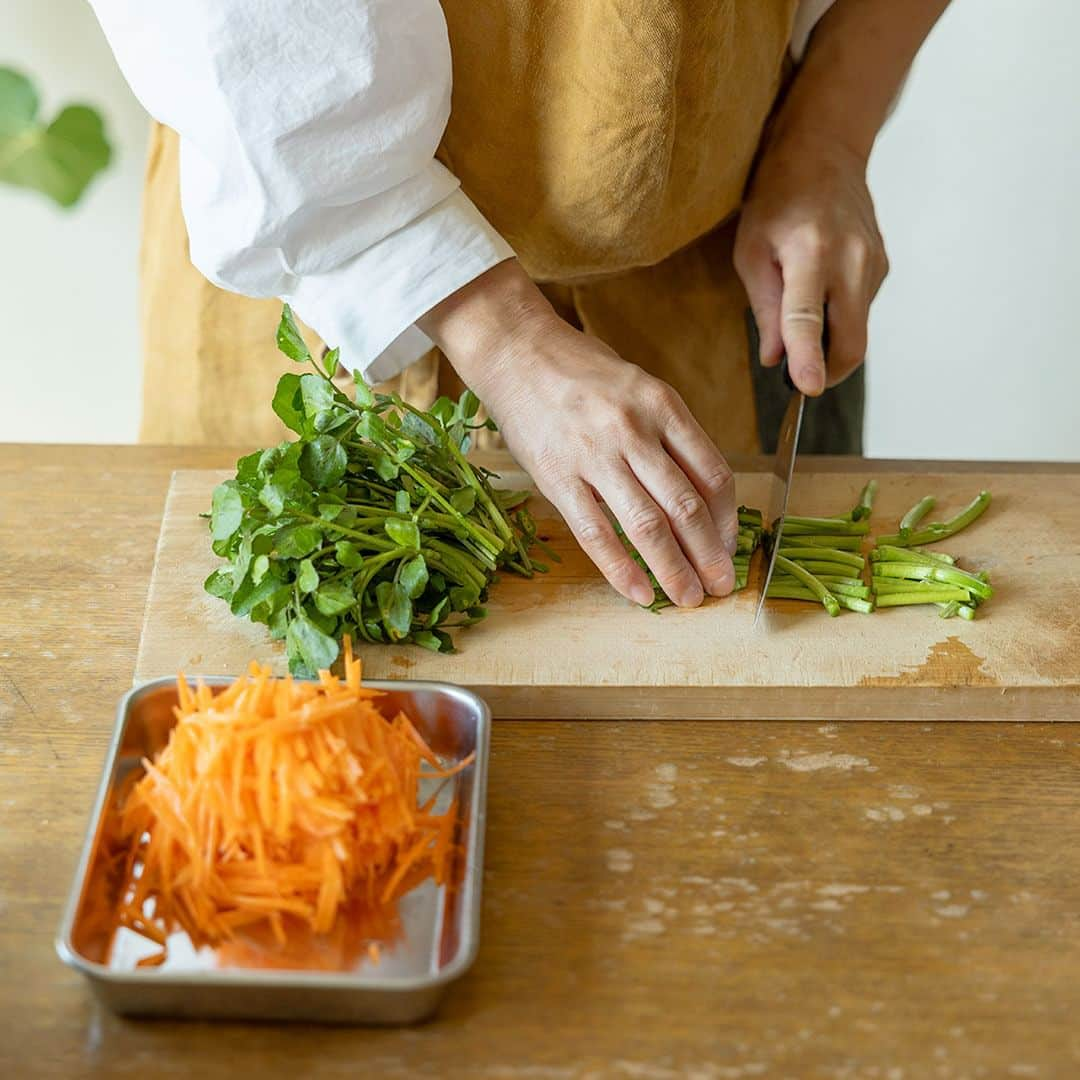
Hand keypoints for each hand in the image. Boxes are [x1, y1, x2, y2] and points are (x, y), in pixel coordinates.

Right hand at [418, 260, 738, 607]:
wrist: (517, 351)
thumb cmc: (581, 372)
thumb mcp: (639, 388)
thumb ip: (668, 436)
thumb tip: (697, 495)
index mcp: (664, 406)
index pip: (713, 474)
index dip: (727, 519)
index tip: (727, 546)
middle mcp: (635, 431)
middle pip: (686, 506)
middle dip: (709, 555)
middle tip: (720, 586)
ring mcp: (595, 455)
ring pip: (647, 525)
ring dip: (674, 569)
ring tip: (688, 597)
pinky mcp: (557, 477)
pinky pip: (596, 533)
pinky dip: (620, 569)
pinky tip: (638, 593)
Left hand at [734, 133, 888, 394]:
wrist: (825, 151)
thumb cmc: (777, 199)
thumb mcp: (750, 252)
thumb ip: (764, 309)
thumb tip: (775, 359)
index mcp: (810, 253)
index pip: (809, 318)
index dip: (808, 359)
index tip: (809, 389)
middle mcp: (851, 260)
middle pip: (851, 341)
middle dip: (827, 371)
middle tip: (799, 376)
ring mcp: (874, 264)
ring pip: (857, 330)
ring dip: (829, 341)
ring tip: (801, 309)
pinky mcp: (883, 267)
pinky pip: (860, 311)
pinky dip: (838, 318)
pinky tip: (820, 290)